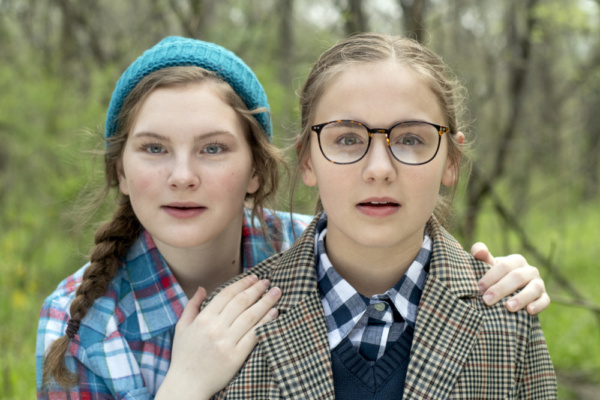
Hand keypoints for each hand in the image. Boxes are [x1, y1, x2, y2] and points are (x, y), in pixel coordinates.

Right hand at [155, 274, 280, 399]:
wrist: (187, 385)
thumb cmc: (184, 356)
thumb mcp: (182, 328)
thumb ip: (191, 306)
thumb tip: (202, 288)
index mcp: (203, 319)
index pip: (226, 295)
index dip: (242, 284)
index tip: (254, 278)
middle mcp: (215, 328)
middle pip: (241, 302)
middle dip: (257, 289)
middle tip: (268, 282)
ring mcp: (226, 342)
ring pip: (250, 316)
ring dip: (266, 302)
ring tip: (277, 292)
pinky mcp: (236, 356)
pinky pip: (254, 335)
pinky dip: (266, 322)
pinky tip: (274, 313)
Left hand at [471, 242, 549, 314]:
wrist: (509, 293)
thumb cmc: (495, 276)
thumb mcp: (487, 264)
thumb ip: (480, 254)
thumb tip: (479, 251)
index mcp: (516, 260)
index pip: (504, 266)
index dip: (491, 276)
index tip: (479, 288)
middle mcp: (530, 270)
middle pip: (517, 277)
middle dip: (501, 289)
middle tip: (487, 300)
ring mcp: (539, 283)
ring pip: (534, 288)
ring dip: (521, 298)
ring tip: (508, 307)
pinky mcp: (544, 297)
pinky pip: (545, 300)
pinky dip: (538, 305)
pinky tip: (529, 311)